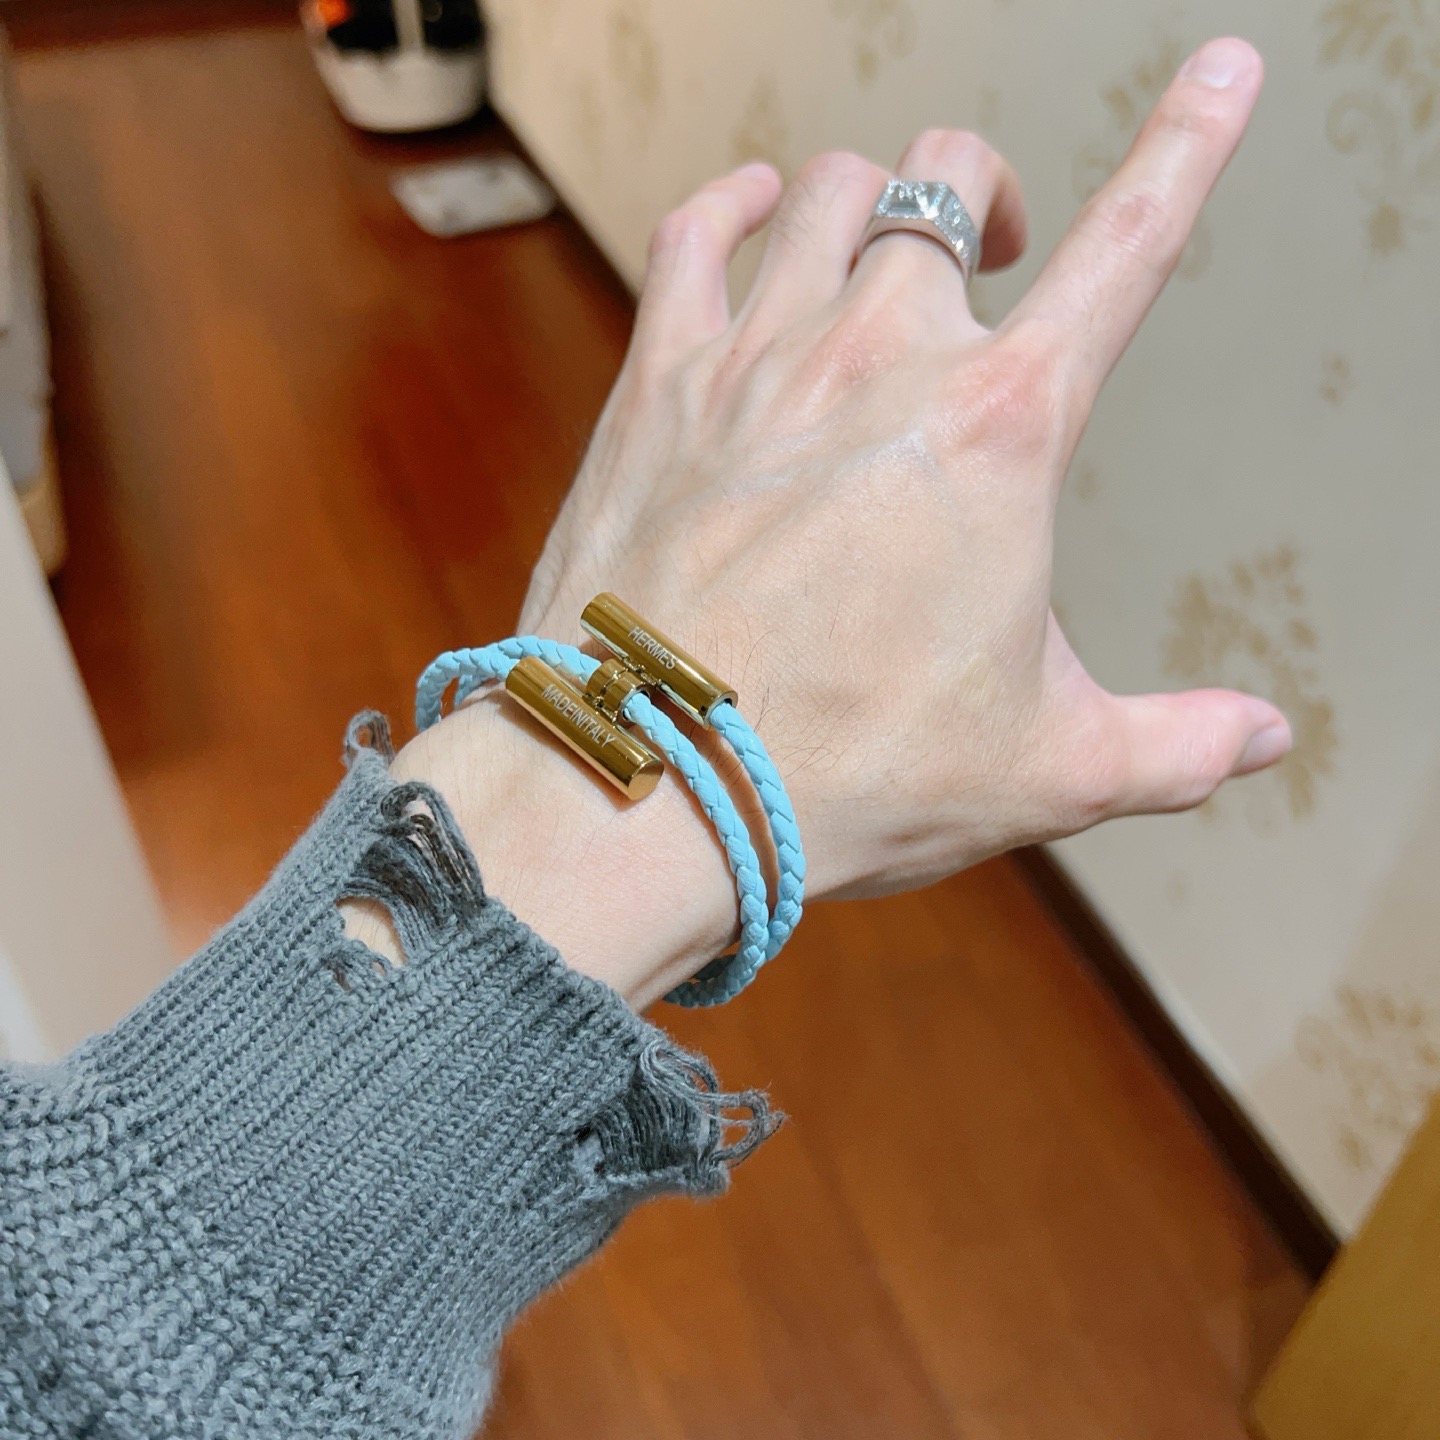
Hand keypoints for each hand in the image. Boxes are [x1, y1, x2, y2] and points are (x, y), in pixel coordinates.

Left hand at [517, 37, 1286, 906]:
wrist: (656, 782)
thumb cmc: (848, 772)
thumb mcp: (1046, 769)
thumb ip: (1173, 744)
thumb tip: (1261, 737)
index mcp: (1001, 428)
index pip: (1127, 249)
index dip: (1189, 148)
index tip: (1222, 76)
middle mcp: (881, 356)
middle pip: (948, 184)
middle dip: (984, 199)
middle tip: (992, 257)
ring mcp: (759, 356)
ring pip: (829, 193)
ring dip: (872, 199)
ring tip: (880, 249)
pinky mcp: (658, 381)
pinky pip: (696, 233)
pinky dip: (734, 204)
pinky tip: (755, 212)